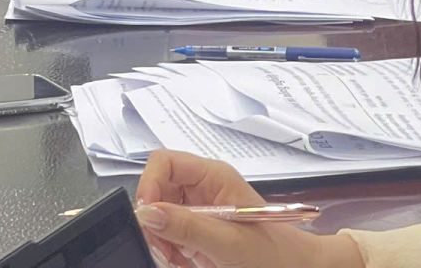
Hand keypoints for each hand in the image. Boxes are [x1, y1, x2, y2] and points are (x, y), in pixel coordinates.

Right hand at [135, 151, 362, 267]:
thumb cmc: (274, 255)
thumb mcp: (228, 242)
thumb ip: (186, 227)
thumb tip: (146, 212)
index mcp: (213, 176)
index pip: (165, 162)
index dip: (149, 184)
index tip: (146, 215)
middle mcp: (204, 187)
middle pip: (158, 188)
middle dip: (155, 218)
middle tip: (163, 246)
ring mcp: (200, 208)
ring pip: (159, 212)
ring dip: (161, 237)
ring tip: (177, 257)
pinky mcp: (199, 229)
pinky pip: (169, 231)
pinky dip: (169, 248)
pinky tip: (184, 260)